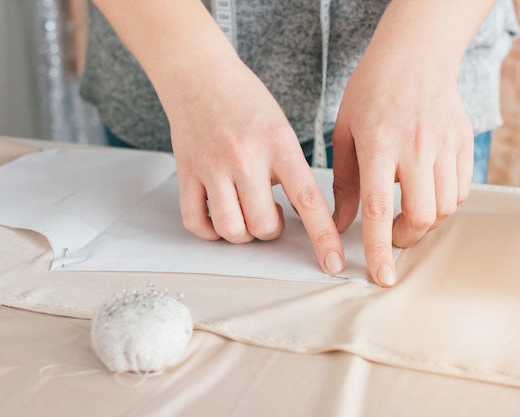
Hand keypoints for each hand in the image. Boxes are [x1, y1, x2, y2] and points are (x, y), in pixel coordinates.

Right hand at [161, 42, 344, 274]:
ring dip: (243, 233)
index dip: (323, 237)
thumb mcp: (281, 128)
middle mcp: (244, 158)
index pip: (308, 200)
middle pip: (262, 226)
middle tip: (270, 214)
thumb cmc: (245, 100)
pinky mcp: (186, 174)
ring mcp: (212, 167)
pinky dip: (210, 231)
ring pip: (231, 230)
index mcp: (278, 144)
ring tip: (245, 213)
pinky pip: (196, 223)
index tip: (333, 263)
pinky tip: (219, 217)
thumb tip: (300, 213)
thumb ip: (290, 169)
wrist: (198, 74)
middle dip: (270, 231)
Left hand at [332, 35, 473, 286]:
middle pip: (422, 216)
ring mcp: (445, 144)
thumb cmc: (371, 92)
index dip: (378, 248)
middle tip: (391, 236)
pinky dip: (445, 201)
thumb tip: (340, 225)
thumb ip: (343, 182)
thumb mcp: (344, 133)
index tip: (381, 276)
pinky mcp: (465, 143)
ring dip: (425, 220)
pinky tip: (426, 188)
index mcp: (378, 144)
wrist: (414, 55)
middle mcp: (415, 146)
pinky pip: (461, 190)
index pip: (377, 209)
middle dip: (406, 238)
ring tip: (407, 207)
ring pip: (446, 207)